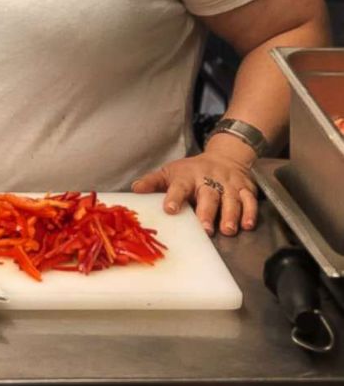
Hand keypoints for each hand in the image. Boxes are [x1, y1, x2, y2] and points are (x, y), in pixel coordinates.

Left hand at [131, 147, 257, 235]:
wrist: (225, 156)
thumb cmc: (192, 170)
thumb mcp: (170, 172)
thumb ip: (153, 182)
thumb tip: (135, 190)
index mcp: (188, 176)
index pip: (180, 186)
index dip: (175, 197)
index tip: (170, 209)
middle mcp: (209, 179)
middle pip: (209, 194)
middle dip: (207, 211)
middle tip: (206, 228)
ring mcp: (229, 184)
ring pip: (231, 199)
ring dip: (230, 214)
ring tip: (227, 230)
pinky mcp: (245, 189)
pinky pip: (250, 200)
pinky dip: (250, 212)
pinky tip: (247, 225)